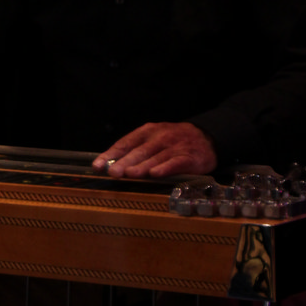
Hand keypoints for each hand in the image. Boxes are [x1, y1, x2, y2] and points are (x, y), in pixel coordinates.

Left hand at [92, 122, 216, 178]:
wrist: (207, 137)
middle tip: (112, 172)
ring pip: (156, 157)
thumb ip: (134, 151)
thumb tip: (110, 165)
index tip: (98, 165)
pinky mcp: (189, 157)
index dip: (111, 154)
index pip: (126, 142)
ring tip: (129, 174)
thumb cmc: (174, 141)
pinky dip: (165, 168)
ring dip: (142, 166)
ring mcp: (175, 147)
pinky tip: (156, 174)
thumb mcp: (153, 139)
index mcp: (148, 131)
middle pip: (140, 150)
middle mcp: (160, 137)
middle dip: (125, 162)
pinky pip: (175, 163)